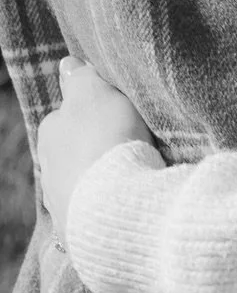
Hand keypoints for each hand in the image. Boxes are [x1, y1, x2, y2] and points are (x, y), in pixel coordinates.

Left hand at [37, 56, 156, 249]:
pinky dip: (106, 198)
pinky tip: (125, 194)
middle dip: (94, 143)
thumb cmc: (106, 138)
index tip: (119, 110)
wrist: (113, 203)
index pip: (69, 111)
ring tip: (132, 168)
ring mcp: (61, 199)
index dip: (96, 108)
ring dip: (100, 172)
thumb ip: (81, 77)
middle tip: (129, 138)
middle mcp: (48, 165)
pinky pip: (93, 205)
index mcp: (51, 130)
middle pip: (74, 146)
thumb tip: (67, 64)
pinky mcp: (76, 228)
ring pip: (82, 176)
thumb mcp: (96, 92)